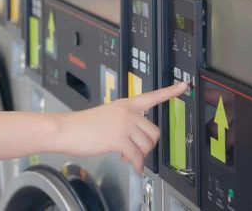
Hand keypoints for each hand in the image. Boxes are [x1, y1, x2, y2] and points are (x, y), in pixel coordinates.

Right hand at [56, 82, 188, 172]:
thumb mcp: (107, 116)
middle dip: (148, 145)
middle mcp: (128, 112)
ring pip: (147, 145)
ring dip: (140, 155)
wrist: (67, 130)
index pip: (153, 96)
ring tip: (127, 155)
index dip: (171, 91)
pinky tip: (134, 167)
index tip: (184, 85)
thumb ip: (124, 125)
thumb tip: (134, 145)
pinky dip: (136, 165)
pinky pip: (136, 156)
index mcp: (126, 104)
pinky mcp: (119, 139)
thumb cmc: (83, 125)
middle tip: (136, 150)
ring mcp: (124, 125)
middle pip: (154, 131)